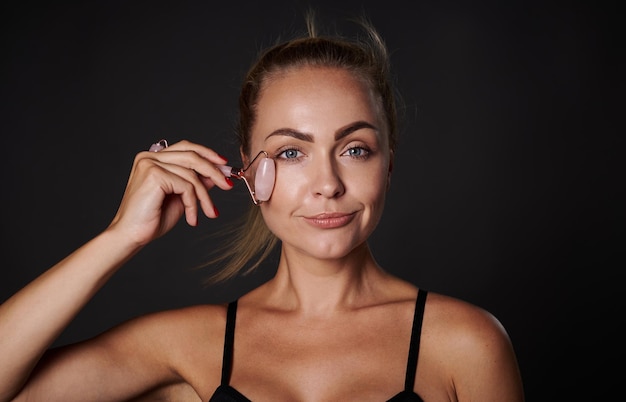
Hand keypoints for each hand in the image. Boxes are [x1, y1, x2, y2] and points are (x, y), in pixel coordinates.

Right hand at [107, 140, 232, 245]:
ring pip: (192, 174)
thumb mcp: (180, 198)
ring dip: (205, 197)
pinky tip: (192, 219)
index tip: (224, 165)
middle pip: (192, 156)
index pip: (186, 147)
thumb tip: (216, 174)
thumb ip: (195, 183)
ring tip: (209, 213)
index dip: (207, 154)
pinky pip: (186, 186)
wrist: (131, 236)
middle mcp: (150, 157)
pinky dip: (193, 204)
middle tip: (228, 185)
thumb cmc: (152, 219)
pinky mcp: (154, 175)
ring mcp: (150, 164)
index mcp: (153, 158)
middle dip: (214, 171)